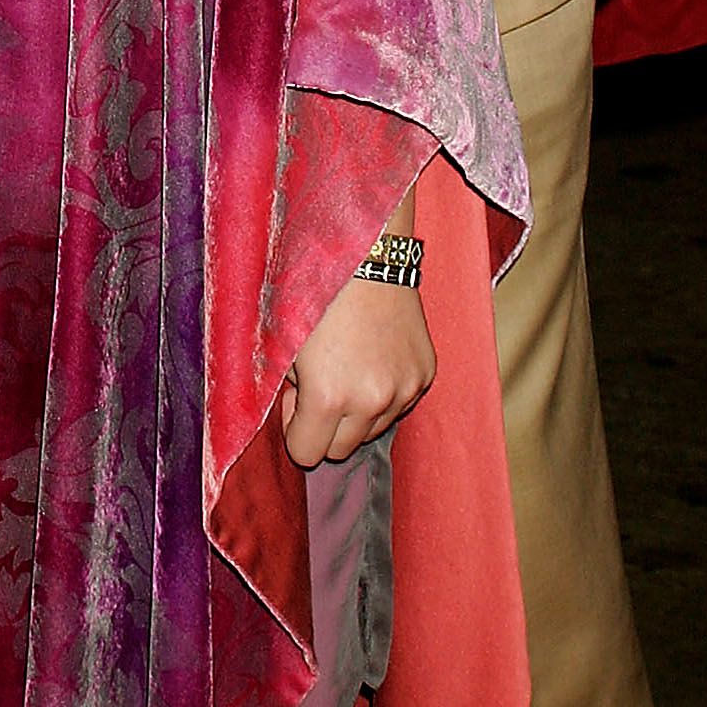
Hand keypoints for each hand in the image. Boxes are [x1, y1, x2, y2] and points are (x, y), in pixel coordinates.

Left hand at [279, 275, 435, 468]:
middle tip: (318, 382)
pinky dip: (385, 391)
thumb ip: (283, 391)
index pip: (307, 455)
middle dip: (325, 425)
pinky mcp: (425, 373)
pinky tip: (372, 355)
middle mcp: (371, 401)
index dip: (295, 429)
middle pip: (342, 449)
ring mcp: (404, 388)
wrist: (364, 251)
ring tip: (346, 366)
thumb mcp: (281, 342)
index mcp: (328, 396)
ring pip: (373, 429)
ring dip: (357, 411)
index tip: (296, 399)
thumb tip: (296, 414)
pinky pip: (400, 403)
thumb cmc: (312, 292)